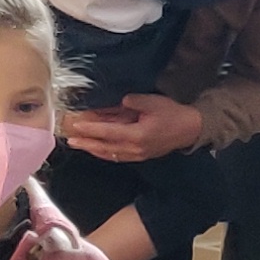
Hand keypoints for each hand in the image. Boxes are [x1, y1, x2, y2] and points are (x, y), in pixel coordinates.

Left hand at [64, 93, 205, 162]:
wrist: (190, 130)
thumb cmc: (172, 113)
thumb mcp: (152, 102)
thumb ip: (131, 103)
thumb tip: (116, 104)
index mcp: (138, 135)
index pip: (108, 132)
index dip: (90, 129)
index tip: (76, 125)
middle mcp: (135, 148)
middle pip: (105, 147)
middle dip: (86, 142)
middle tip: (69, 139)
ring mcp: (137, 155)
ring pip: (109, 154)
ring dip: (92, 149)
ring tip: (78, 144)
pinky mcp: (139, 156)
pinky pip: (116, 156)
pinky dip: (104, 153)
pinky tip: (96, 150)